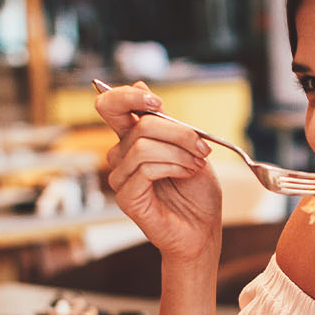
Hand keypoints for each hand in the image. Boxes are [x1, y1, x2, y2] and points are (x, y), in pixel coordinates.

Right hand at [96, 82, 221, 260]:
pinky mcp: (126, 197)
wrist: (204, 229)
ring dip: (179, 152)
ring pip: (143, 146)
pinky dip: (173, 167)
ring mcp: (121, 177)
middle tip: (201, 147)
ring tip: (195, 165)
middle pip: (139, 125)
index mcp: (133, 139)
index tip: (157, 101)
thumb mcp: (187, 146)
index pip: (110, 106)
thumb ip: (164, 121)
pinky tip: (185, 175)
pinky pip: (145, 168)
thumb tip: (140, 85)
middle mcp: (121, 156)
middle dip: (177, 132)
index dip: (128, 96)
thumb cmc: (197, 191)